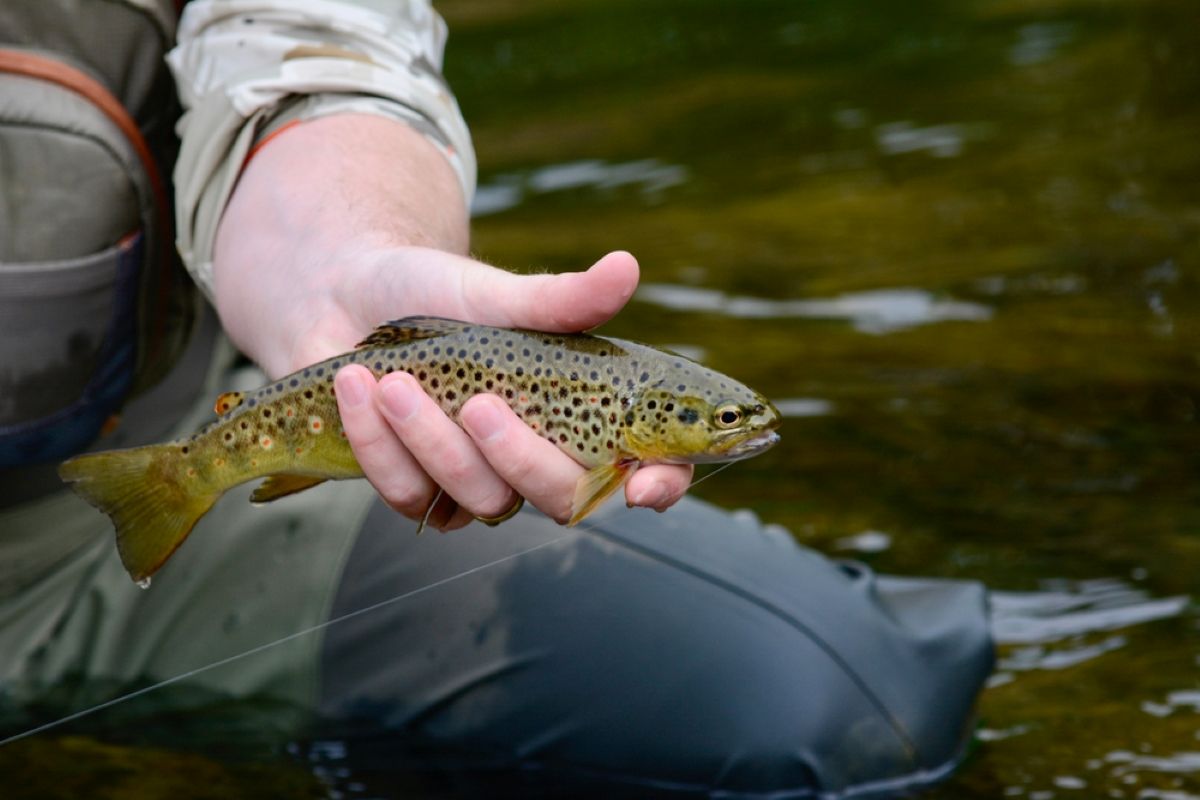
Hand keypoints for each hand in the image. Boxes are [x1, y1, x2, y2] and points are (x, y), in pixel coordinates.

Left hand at [212, 115, 691, 528]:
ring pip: (480, 499)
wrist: (346, 297)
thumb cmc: (438, 294)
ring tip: (395, 381)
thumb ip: (561, 299)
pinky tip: (359, 388)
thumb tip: (626, 267)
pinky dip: (381, 443)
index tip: (647, 484)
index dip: (662, 483)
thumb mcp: (497, 294)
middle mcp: (541, 458)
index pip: (646, 468)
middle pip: (561, 498)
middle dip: (520, 457)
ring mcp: (480, 483)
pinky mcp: (418, 492)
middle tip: (480, 404)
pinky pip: (410, 495)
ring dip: (433, 442)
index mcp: (582, 413)